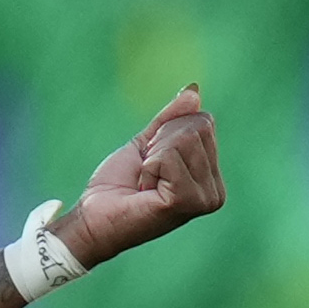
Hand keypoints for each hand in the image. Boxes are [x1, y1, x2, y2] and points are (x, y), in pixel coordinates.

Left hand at [53, 84, 224, 266]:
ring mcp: (204, 199)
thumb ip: (172, 119)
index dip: (167, 134)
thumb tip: (193, 91)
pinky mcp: (186, 202)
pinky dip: (148, 167)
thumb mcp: (147, 144)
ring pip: (183, 139)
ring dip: (152, 157)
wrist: (93, 217)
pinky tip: (144, 191)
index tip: (152, 163)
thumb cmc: (117, 185)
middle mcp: (215, 192)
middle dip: (160, 143)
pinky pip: (168, 157)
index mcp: (211, 178)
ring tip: (145, 183)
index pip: (204, 122)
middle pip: (196, 127)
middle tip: (146, 174)